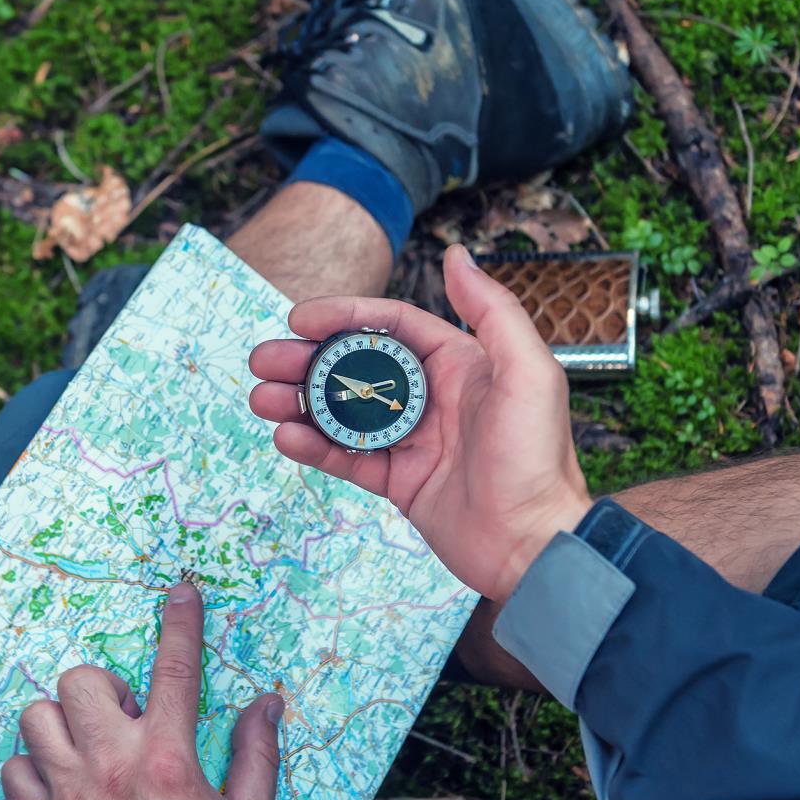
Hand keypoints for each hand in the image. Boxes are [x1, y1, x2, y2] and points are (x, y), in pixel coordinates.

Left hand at [0, 583, 284, 799]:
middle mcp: (112, 766)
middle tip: (126, 717)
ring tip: (89, 744)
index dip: (180, 623)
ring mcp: (69, 794)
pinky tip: (59, 778)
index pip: (175, 669)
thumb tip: (267, 705)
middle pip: (82, 681)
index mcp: (169, 759)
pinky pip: (13, 769)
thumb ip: (257, 754)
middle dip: (104, 687)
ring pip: (37, 717)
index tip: (181, 593)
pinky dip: (30, 767)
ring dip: (62, 722)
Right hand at [248, 245, 592, 600]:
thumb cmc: (537, 457)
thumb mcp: (527, 372)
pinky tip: (287, 437)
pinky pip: (348, 457)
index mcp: (459, 363)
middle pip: (355, 365)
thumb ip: (492, 311)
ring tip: (262, 398)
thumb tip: (456, 255)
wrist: (535, 545)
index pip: (390, 325)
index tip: (299, 318)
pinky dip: (314, 446)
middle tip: (263, 360)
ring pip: (343, 411)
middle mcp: (432, 396)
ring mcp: (413, 439)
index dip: (343, 316)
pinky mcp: (400, 481)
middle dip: (306, 360)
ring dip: (300, 402)